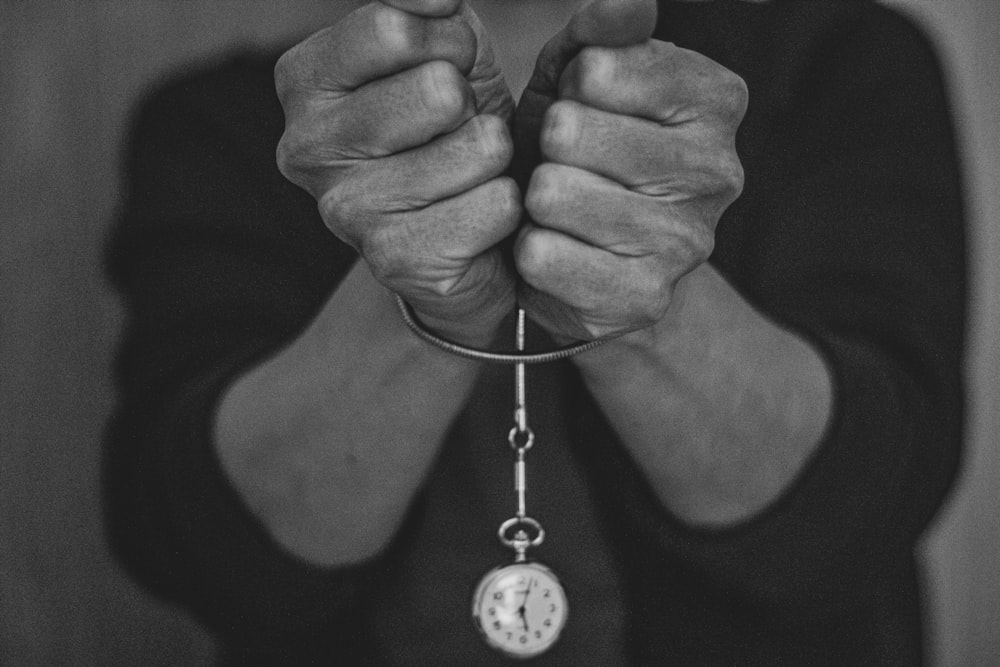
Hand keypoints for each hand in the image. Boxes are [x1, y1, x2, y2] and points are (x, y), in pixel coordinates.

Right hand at [275, 0, 520, 344]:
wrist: (468, 236)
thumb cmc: (454, 132)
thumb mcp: (445, 52)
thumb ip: (430, 13)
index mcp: (305, 81)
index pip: (392, 27)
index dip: (451, 45)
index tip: (448, 73)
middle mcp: (306, 148)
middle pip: (438, 89)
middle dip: (476, 107)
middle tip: (459, 137)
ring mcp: (345, 211)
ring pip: (479, 147)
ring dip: (496, 160)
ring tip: (470, 177)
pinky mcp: (396, 261)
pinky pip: (496, 205)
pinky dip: (507, 209)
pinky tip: (479, 223)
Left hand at [513, 0, 746, 340]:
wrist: (586, 251)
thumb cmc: (581, 151)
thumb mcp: (582, 77)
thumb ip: (601, 31)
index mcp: (715, 101)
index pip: (597, 70)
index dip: (566, 90)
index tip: (581, 111)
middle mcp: (718, 172)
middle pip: (571, 132)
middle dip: (546, 146)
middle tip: (562, 165)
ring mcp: (687, 243)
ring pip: (555, 195)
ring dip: (536, 200)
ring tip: (557, 208)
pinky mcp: (645, 299)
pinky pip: (545, 257)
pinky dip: (531, 251)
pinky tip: (553, 249)